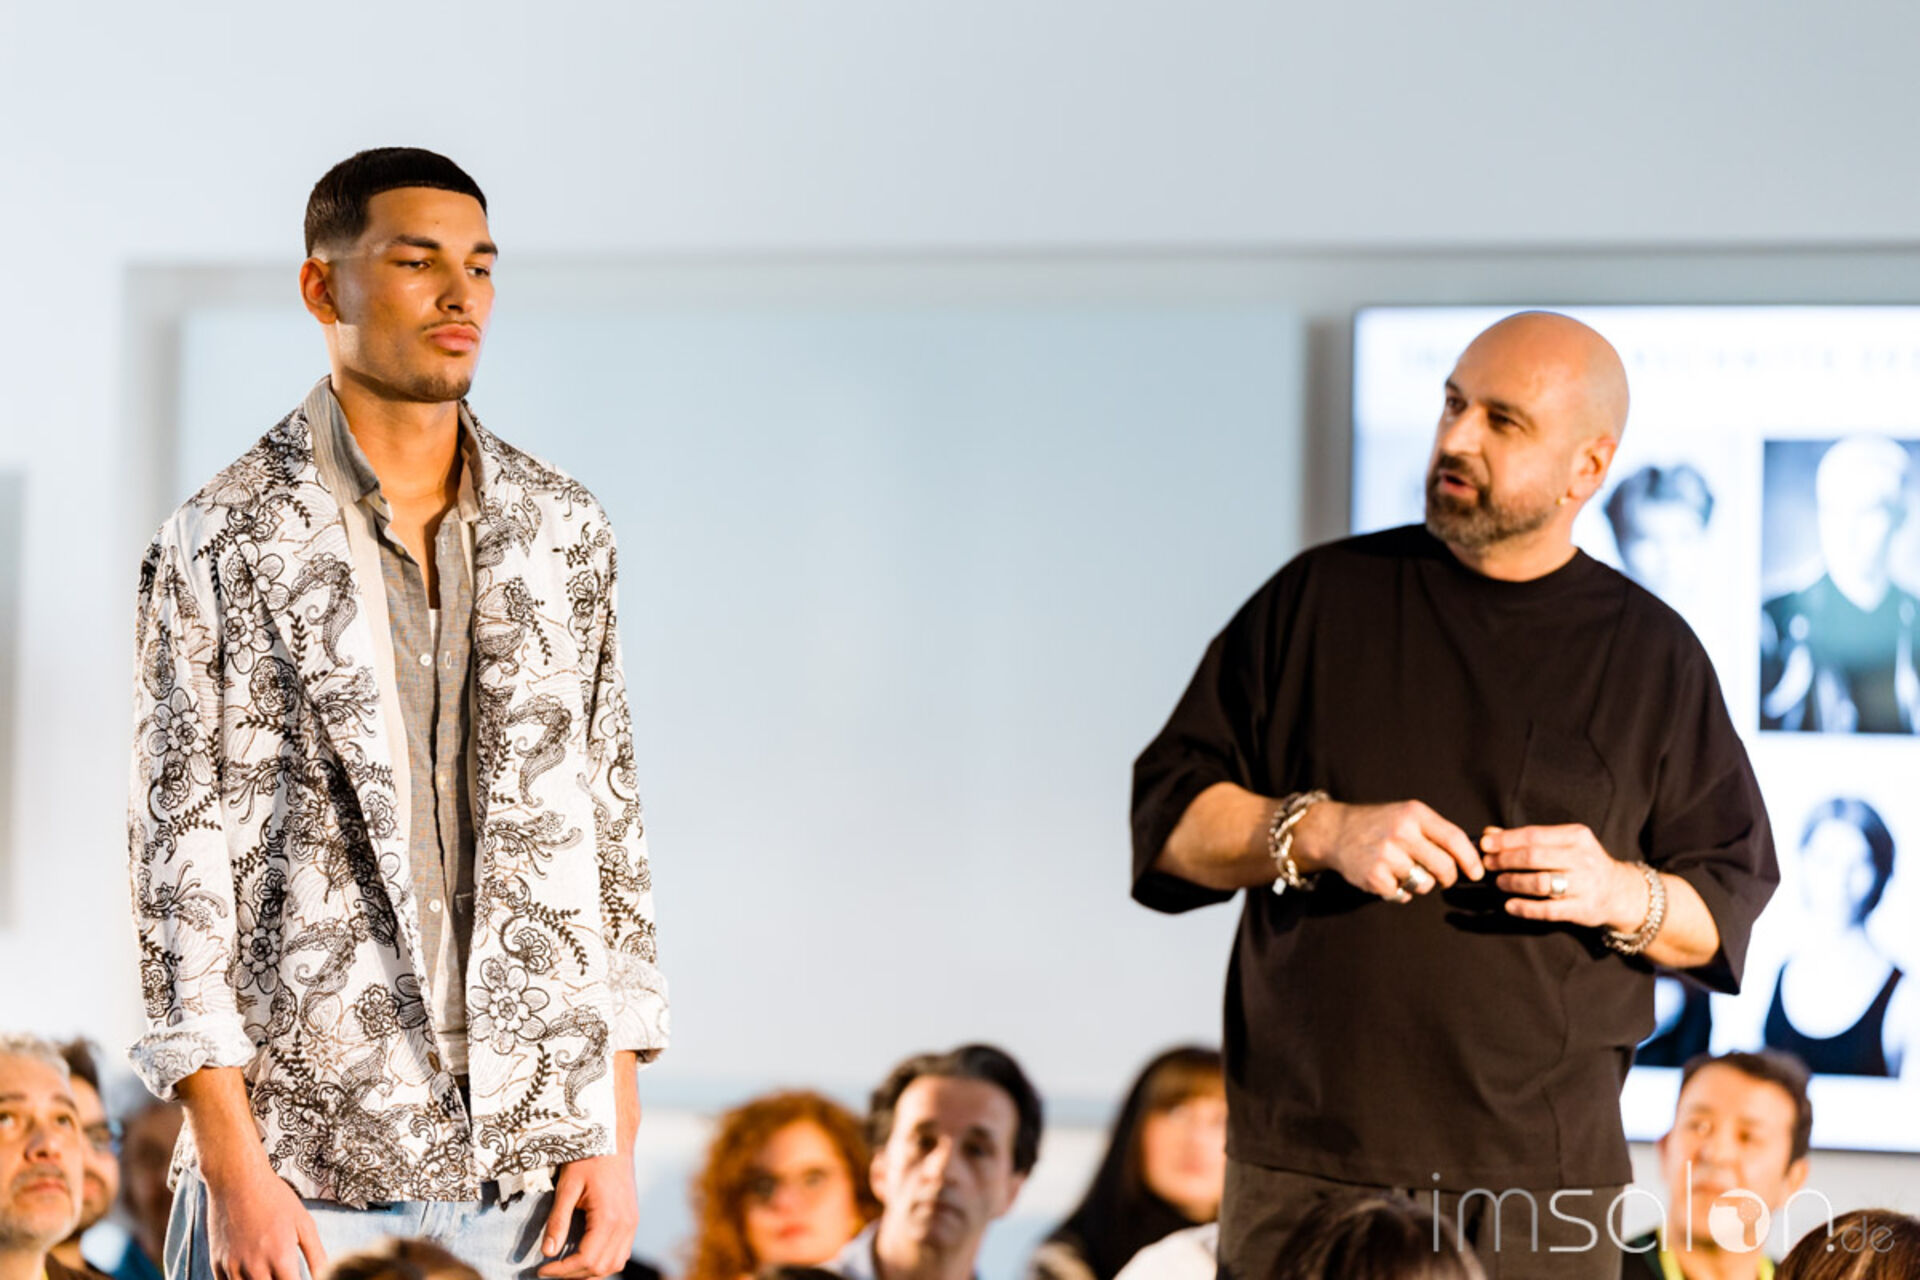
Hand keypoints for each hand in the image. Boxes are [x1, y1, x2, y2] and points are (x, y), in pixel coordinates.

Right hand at [203, 1162, 327, 1279]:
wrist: (237, 1180)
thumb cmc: (276, 1199)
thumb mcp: (304, 1223)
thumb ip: (316, 1255)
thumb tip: (326, 1277)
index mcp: (280, 1257)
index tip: (298, 1277)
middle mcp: (255, 1267)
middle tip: (284, 1273)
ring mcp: (233, 1267)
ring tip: (269, 1271)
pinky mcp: (217, 1264)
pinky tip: (252, 1273)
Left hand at [538, 1152, 638, 1277]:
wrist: (613, 1137)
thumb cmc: (589, 1158)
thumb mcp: (568, 1187)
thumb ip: (558, 1220)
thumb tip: (547, 1252)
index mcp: (610, 1217)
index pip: (586, 1259)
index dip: (562, 1270)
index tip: (542, 1269)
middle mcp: (626, 1224)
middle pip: (601, 1267)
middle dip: (574, 1275)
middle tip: (550, 1270)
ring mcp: (632, 1223)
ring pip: (615, 1264)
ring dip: (591, 1271)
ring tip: (566, 1268)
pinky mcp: (632, 1219)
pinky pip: (622, 1252)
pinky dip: (604, 1261)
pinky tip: (586, 1255)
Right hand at [1292, 799, 1484, 900]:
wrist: (1336, 831)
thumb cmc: (1380, 825)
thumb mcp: (1407, 816)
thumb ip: (1436, 832)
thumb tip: (1473, 857)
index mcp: (1415, 814)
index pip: (1454, 839)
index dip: (1471, 860)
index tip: (1477, 873)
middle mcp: (1401, 832)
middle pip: (1445, 867)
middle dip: (1448, 878)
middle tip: (1443, 878)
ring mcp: (1386, 855)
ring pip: (1424, 884)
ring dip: (1420, 884)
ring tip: (1404, 871)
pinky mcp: (1374, 876)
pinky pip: (1403, 895)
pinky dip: (1398, 891)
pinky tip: (1386, 877)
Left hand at [1480, 824, 1644, 928]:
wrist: (1619, 892)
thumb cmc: (1581, 863)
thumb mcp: (1562, 844)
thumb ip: (1528, 838)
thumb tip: (1489, 834)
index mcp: (1577, 836)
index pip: (1534, 835)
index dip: (1505, 840)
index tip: (1485, 845)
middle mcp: (1583, 859)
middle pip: (1534, 857)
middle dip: (1505, 860)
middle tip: (1488, 864)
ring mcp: (1585, 885)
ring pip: (1540, 882)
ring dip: (1513, 882)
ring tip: (1500, 882)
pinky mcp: (1582, 909)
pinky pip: (1548, 910)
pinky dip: (1525, 908)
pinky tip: (1510, 905)